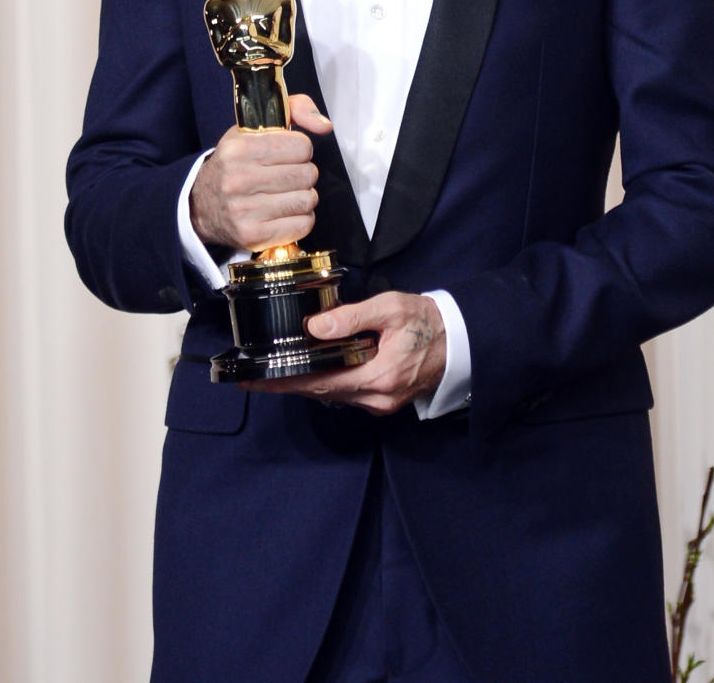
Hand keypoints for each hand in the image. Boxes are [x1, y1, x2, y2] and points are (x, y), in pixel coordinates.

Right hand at [189, 94, 331, 251]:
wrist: (200, 205)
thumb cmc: (236, 164)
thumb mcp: (254, 128)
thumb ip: (295, 110)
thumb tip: (324, 126)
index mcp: (238, 148)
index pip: (301, 146)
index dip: (300, 150)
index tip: (287, 155)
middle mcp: (238, 179)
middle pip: (307, 174)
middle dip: (303, 174)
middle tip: (287, 176)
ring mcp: (244, 210)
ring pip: (308, 200)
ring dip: (303, 197)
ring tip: (285, 194)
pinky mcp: (252, 235)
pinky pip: (304, 225)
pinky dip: (301, 219)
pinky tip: (284, 212)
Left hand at [243, 292, 446, 414]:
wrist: (459, 340)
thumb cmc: (426, 321)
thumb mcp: (390, 309)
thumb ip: (351, 317)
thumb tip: (314, 327)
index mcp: (377, 377)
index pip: (319, 382)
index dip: (284, 381)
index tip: (255, 379)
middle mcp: (376, 398)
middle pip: (321, 392)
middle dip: (287, 383)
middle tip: (254, 375)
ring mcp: (380, 403)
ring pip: (332, 394)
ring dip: (305, 384)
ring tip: (274, 372)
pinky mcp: (383, 400)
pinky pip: (346, 393)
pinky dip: (325, 383)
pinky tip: (310, 371)